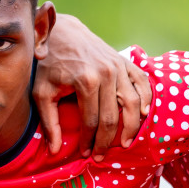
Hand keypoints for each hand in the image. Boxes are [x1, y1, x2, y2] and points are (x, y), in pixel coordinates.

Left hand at [33, 14, 150, 157]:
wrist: (61, 32)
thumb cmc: (48, 64)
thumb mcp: (42, 92)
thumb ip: (49, 121)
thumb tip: (55, 151)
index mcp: (86, 81)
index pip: (92, 121)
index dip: (90, 141)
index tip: (86, 154)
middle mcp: (106, 73)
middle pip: (113, 116)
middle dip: (108, 140)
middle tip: (102, 155)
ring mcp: (118, 66)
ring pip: (133, 103)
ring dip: (132, 126)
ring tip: (126, 143)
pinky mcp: (125, 61)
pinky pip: (142, 83)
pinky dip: (147, 99)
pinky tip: (144, 115)